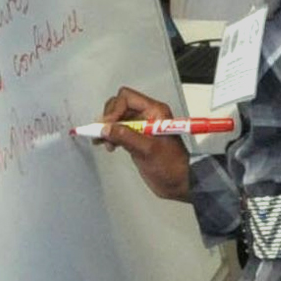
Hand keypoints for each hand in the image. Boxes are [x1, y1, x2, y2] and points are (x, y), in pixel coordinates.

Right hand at [98, 86, 191, 200]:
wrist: (177, 182)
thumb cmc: (170, 165)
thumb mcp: (148, 150)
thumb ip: (126, 137)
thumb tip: (105, 128)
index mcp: (155, 111)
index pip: (127, 97)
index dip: (114, 109)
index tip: (108, 126)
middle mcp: (147, 115)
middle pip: (119, 105)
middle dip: (108, 118)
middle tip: (103, 134)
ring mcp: (140, 126)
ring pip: (116, 118)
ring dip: (106, 128)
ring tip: (103, 143)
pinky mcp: (135, 138)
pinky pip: (117, 130)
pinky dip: (109, 135)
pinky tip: (106, 145)